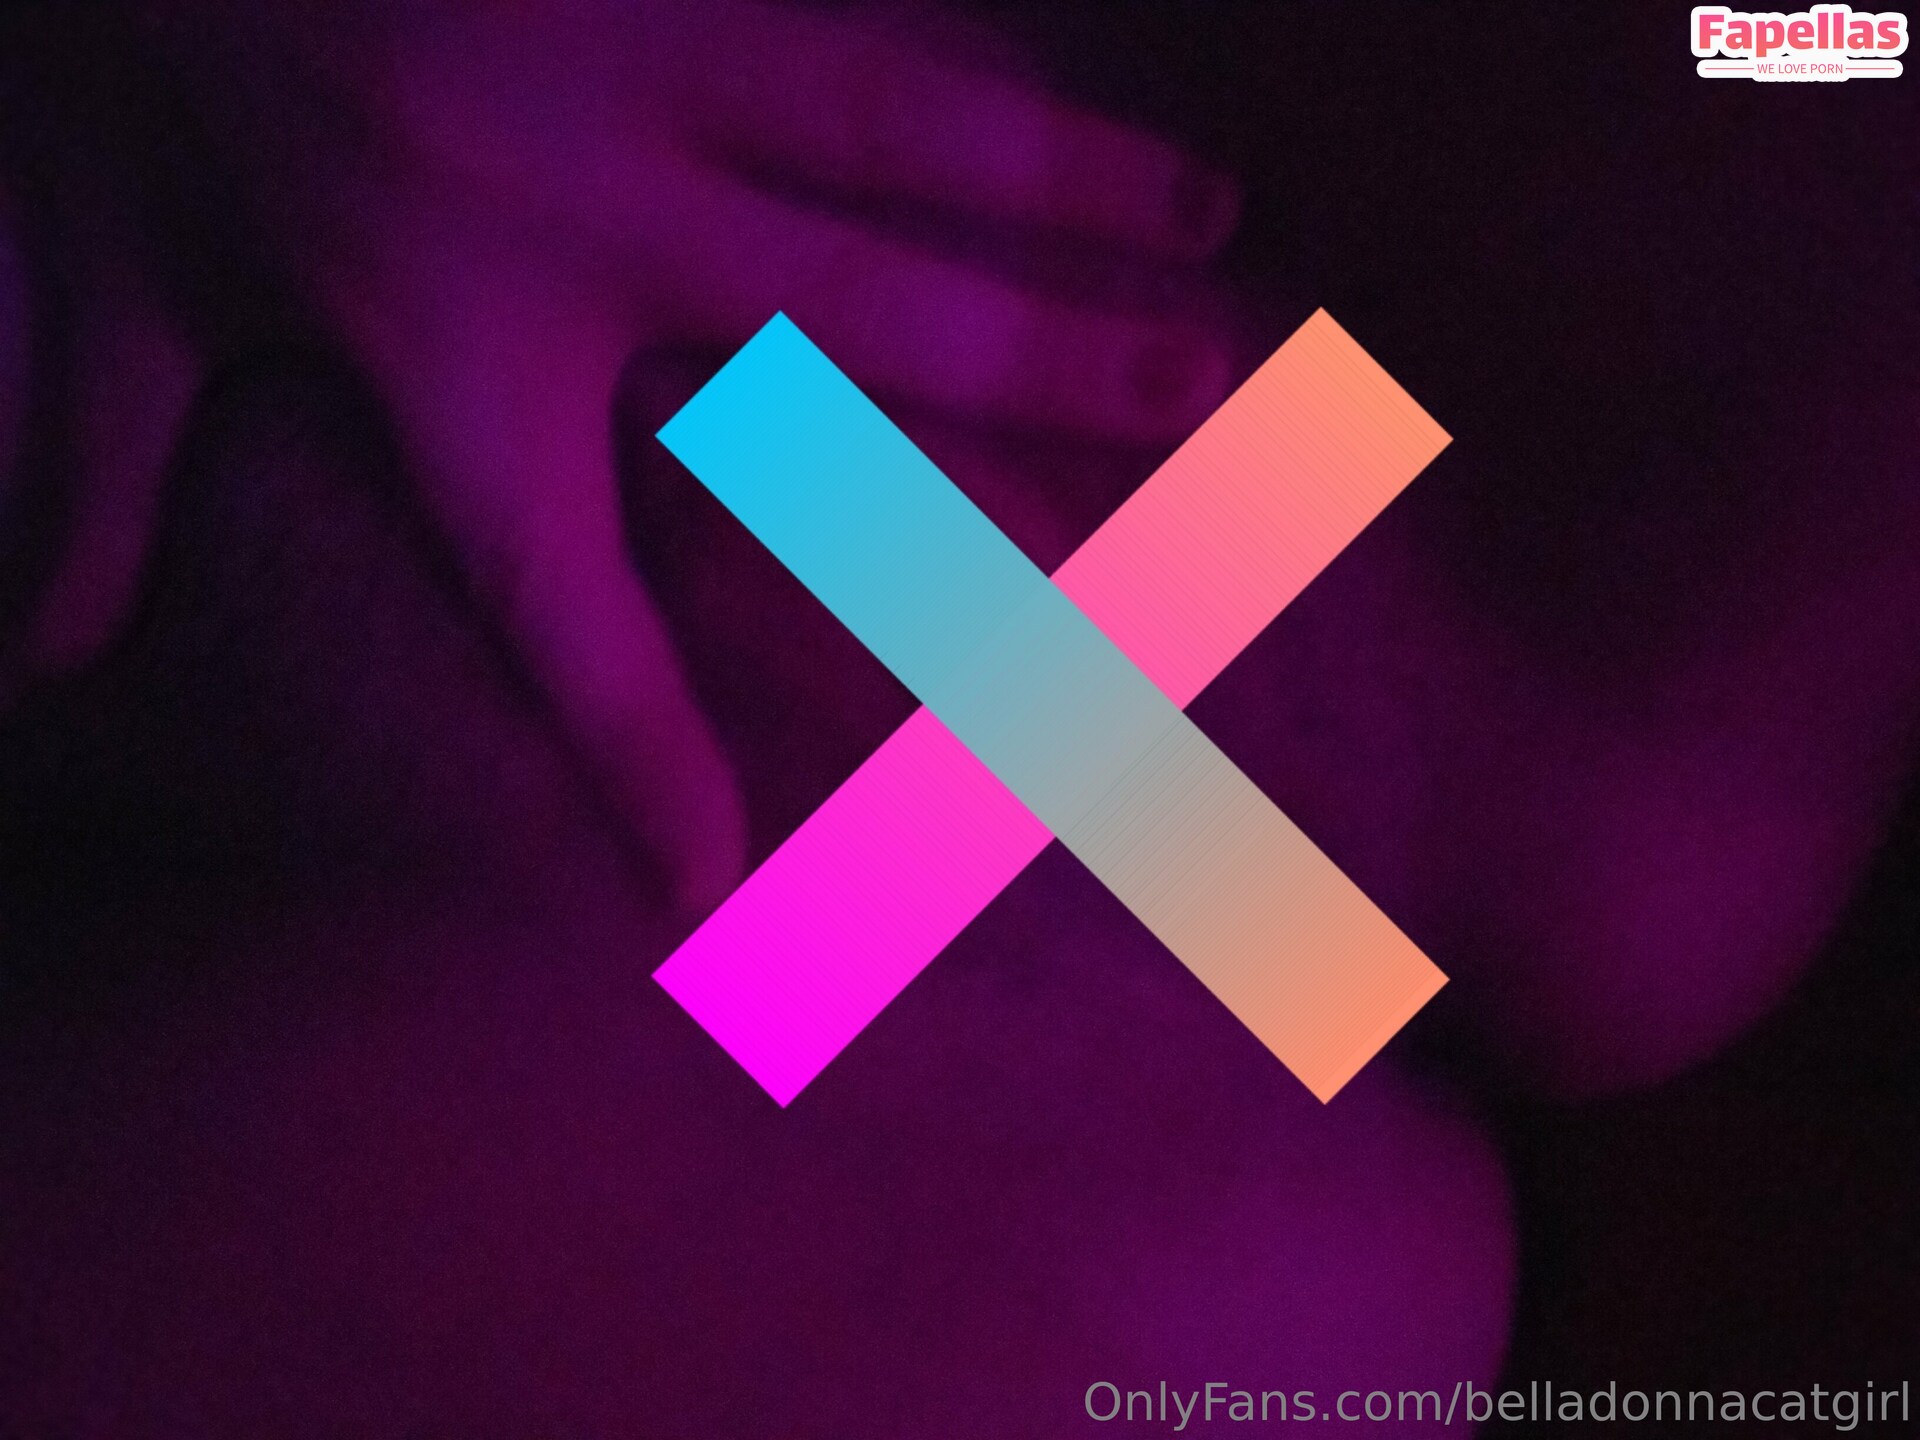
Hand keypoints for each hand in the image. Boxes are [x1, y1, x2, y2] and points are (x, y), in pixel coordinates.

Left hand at [143, 0, 1239, 908]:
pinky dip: (979, 38)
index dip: (642, 761)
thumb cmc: (114, 51)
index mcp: (436, 330)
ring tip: (1209, 228)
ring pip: (894, 137)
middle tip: (1193, 430)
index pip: (558, 598)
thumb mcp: (100, 271)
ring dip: (1067, 188)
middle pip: (848, 332)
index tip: (723, 896)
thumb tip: (44, 653)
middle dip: (1038, 388)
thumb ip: (92, 467)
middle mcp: (570, 210)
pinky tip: (1087, 66)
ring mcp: (629, 52)